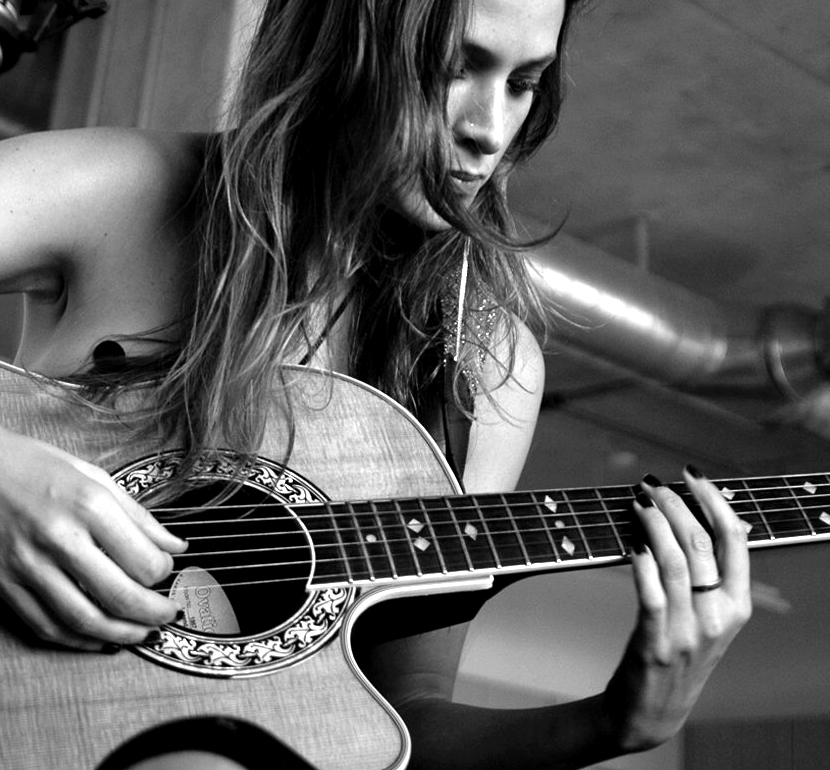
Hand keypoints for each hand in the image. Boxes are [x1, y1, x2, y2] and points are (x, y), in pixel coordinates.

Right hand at [0, 427, 186, 651]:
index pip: (143, 560)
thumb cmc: (34, 466)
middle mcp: (59, 538)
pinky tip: (99, 638)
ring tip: (143, 633)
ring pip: (84, 620)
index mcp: (89, 505)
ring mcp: (27, 565)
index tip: (168, 570)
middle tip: (169, 614)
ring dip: (121, 635)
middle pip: (119, 596)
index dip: (164, 573)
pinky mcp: (3, 585)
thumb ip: (137, 516)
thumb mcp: (93, 477)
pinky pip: (45, 626)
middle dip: (154, 613)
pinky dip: (78, 640)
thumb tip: (175, 546)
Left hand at [602, 465, 750, 751]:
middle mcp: (718, 617)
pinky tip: (631, 542)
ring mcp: (688, 631)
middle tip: (652, 484)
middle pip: (700, 542)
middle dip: (674, 503)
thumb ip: (716, 575)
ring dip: (653, 522)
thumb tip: (719, 520)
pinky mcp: (655, 642)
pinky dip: (641, 562)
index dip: (713, 500)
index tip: (692, 475)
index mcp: (737, 605)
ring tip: (637, 501)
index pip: (735, 539)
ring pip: (675, 560)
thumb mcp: (709, 617)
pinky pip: (650, 592)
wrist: (652, 710)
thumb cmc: (679, 651)